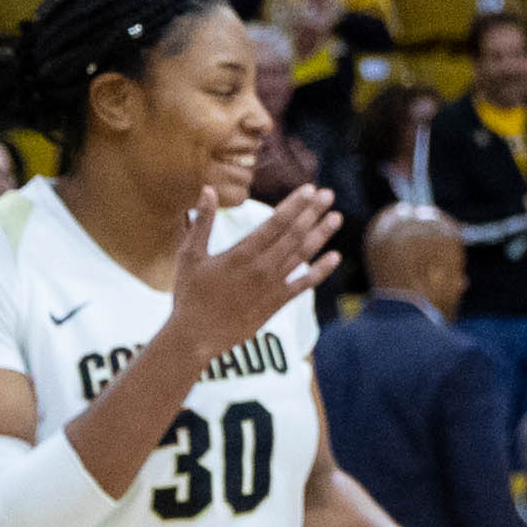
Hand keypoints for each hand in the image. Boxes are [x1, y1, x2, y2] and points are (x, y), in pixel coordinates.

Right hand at [166, 184, 343, 354]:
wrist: (198, 336)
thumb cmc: (190, 294)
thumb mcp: (190, 255)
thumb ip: (202, 222)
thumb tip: (208, 189)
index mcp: (241, 254)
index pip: (275, 223)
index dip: (295, 205)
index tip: (310, 189)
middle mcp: (262, 268)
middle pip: (294, 235)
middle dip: (312, 213)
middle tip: (328, 194)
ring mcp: (273, 286)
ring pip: (302, 255)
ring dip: (321, 235)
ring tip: (337, 217)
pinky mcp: (277, 302)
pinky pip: (304, 284)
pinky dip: (321, 271)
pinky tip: (335, 257)